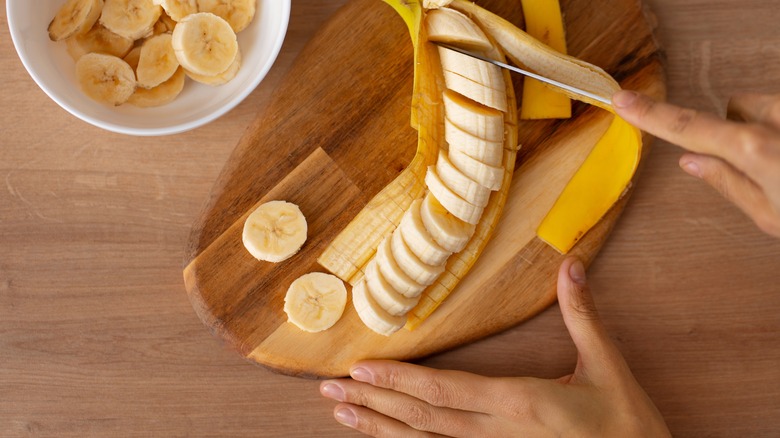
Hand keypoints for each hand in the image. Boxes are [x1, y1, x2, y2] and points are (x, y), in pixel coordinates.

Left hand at [320, 258, 670, 436]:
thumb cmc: (628, 427)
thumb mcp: (608, 368)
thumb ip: (582, 317)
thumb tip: (570, 267)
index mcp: (521, 404)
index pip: (446, 390)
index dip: (399, 380)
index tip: (359, 370)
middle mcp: (498, 435)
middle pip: (423, 418)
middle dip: (373, 404)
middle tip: (328, 392)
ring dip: (380, 430)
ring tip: (342, 416)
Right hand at [613, 90, 779, 237]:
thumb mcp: (771, 214)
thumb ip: (728, 183)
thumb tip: (691, 161)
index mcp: (753, 149)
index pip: (687, 128)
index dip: (651, 114)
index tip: (622, 99)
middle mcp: (775, 116)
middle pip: (734, 111)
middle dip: (739, 132)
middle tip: (763, 166)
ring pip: (765, 109)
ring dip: (770, 130)